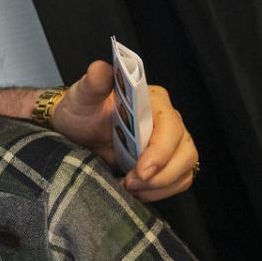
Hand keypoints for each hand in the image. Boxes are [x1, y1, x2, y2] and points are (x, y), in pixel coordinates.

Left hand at [51, 60, 198, 201]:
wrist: (75, 129)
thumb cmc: (81, 110)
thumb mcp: (82, 96)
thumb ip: (93, 84)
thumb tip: (99, 69)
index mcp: (153, 101)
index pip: (171, 127)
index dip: (160, 152)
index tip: (140, 171)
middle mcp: (169, 121)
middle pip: (185, 151)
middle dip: (161, 174)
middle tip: (130, 183)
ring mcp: (171, 143)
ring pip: (186, 169)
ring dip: (161, 186)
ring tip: (130, 188)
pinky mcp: (167, 162)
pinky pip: (179, 180)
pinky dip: (161, 191)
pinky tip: (136, 191)